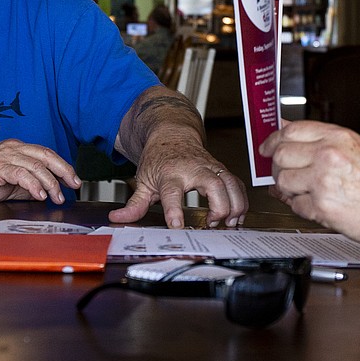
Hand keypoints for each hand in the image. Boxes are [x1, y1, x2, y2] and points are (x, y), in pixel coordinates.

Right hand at [0, 139, 79, 203]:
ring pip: (35, 165)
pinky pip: (20, 173)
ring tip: (57, 196)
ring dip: (50, 182)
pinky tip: (39, 195)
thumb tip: (47, 192)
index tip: (74, 180)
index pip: (46, 155)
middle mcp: (12, 148)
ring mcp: (4, 156)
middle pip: (46, 156)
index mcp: (17, 149)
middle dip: (63, 171)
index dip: (63, 167)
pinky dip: (33, 184)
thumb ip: (28, 186)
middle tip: (74, 185)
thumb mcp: (10, 186)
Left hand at [108, 137, 247, 228]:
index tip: (177, 226)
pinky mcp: (221, 170)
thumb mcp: (143, 179)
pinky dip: (241, 201)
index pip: (172, 192)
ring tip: (229, 223)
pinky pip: (238, 184)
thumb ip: (134, 203)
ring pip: (231, 184)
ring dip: (234, 206)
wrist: (173, 134)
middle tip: (212, 223)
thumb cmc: (159, 158)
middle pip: (213, 186)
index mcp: (170, 173)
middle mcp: (193, 169)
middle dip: (218, 208)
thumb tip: (117, 218)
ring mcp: (210, 167)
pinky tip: (237, 215)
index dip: (174, 211)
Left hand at [259, 120, 359, 245]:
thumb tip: (285, 128)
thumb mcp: (352, 146)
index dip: (273, 140)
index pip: (290, 130)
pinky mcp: (322, 207)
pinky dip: (303, 208)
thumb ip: (318, 138)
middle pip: (280, 155)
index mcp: (336, 136)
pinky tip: (319, 205)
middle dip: (278, 167)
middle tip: (286, 174)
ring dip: (290, 190)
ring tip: (307, 192)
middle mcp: (328, 155)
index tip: (267, 148)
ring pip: (283, 182)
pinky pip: (295, 206)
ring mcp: (323, 181)